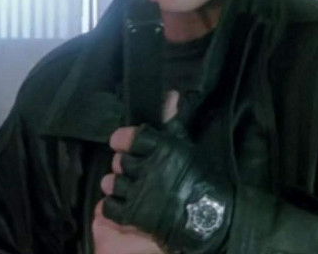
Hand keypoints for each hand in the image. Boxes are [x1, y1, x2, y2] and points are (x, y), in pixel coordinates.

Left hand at [101, 91, 233, 252]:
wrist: (207, 223)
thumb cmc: (199, 181)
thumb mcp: (186, 147)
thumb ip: (173, 121)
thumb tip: (171, 93)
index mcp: (162, 149)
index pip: (130, 137)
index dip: (124, 140)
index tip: (123, 143)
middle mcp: (148, 169)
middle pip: (120, 160)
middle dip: (126, 165)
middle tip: (137, 172)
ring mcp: (139, 193)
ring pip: (112, 182)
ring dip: (118, 186)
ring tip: (132, 190)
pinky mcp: (132, 216)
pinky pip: (109, 206)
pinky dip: (113, 207)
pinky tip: (125, 207)